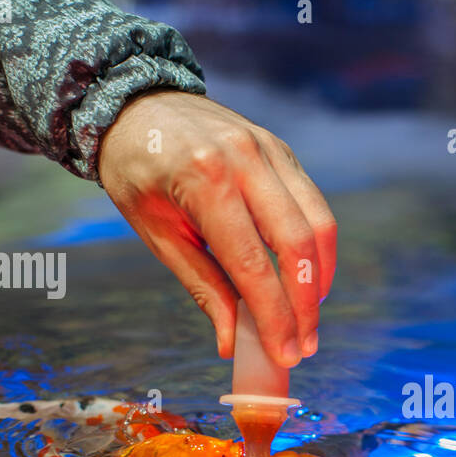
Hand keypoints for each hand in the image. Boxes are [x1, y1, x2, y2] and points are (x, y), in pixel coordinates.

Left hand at [98, 91, 335, 364]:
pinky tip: (308, 278)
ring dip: (319, 278)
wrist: (136, 103)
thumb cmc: (138, 172)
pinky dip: (317, 248)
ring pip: (318, 223)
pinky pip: (313, 204)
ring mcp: (269, 150)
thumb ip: (202, 286)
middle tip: (304, 345)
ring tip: (309, 317)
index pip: (253, 263)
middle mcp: (245, 159)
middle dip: (306, 304)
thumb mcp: (157, 233)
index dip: (274, 315)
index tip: (286, 353)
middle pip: (298, 244)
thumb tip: (230, 343)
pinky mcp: (282, 150)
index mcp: (204, 180)